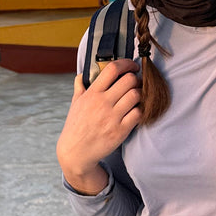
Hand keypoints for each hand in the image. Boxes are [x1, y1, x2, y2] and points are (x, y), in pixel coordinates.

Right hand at [56, 59, 140, 192]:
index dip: (127, 63)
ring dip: (140, 94)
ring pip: (136, 95)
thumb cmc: (76, 127)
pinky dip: (140, 110)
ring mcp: (112, 117)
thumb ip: (79, 88)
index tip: (132, 66)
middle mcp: (102, 103)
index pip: (112, 69)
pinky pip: (138, 113)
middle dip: (136, 79)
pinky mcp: (120, 131)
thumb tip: (81, 76)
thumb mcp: (75, 104)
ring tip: (137, 97)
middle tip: (136, 83)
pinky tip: (136, 111)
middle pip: (129, 80)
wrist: (75, 152)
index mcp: (91, 93)